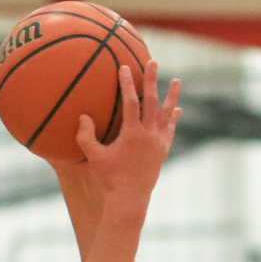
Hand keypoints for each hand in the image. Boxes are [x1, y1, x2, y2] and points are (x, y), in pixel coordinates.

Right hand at [73, 59, 180, 202]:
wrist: (130, 200)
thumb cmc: (109, 179)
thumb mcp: (94, 157)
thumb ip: (86, 136)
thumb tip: (84, 116)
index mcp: (132, 135)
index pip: (130, 103)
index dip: (127, 84)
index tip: (125, 67)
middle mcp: (149, 136)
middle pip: (152, 102)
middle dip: (151, 80)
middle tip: (153, 61)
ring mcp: (158, 143)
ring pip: (166, 115)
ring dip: (171, 97)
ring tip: (176, 81)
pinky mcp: (163, 151)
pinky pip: (170, 130)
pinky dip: (172, 119)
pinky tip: (176, 110)